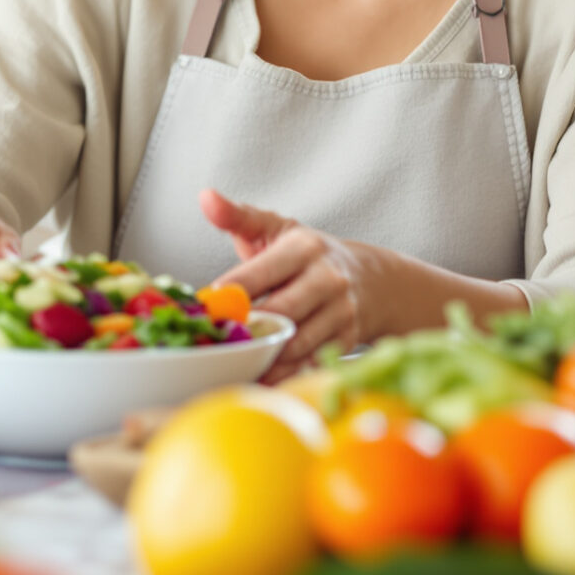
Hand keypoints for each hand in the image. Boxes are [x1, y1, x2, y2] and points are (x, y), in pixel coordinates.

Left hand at [201, 189, 388, 383]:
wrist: (370, 281)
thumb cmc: (309, 254)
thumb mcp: (276, 228)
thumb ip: (237, 216)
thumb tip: (206, 197)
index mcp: (304, 248)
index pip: (259, 273)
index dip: (228, 292)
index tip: (203, 305)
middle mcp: (327, 280)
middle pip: (278, 313)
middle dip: (243, 329)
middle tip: (211, 340)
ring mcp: (340, 314)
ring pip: (293, 345)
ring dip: (260, 358)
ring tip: (228, 364)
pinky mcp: (345, 342)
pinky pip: (307, 365)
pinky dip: (281, 376)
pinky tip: (257, 378)